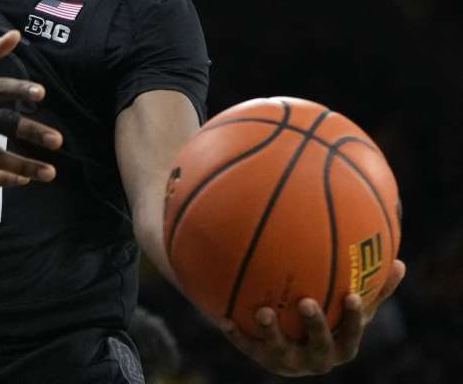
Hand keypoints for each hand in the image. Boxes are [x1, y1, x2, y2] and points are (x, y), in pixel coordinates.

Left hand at [219, 259, 406, 375]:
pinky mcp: (261, 358)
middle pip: (319, 347)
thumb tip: (401, 263)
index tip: (351, 296)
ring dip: (272, 332)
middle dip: (314, 327)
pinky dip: (236, 333)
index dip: (352, 319)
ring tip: (264, 311)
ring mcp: (288, 361)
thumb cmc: (329, 322)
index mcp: (340, 347)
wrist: (292, 351)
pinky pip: (246, 346)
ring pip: (280, 352)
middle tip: (306, 302)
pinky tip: (222, 317)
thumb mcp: (352, 309)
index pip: (351, 335)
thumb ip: (374, 290)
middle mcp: (316, 359)